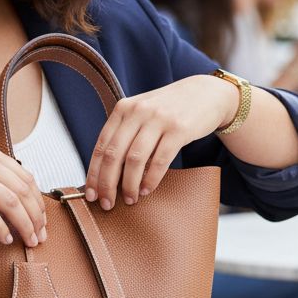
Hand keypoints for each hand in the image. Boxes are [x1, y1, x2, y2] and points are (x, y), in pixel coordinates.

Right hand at [0, 144, 46, 246]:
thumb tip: (14, 197)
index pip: (25, 177)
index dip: (38, 202)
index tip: (42, 219)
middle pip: (23, 191)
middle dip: (36, 217)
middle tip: (40, 235)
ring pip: (12, 203)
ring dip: (25, 226)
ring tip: (28, 240)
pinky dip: (1, 230)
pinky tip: (4, 239)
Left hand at [84, 75, 237, 208]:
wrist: (207, 93)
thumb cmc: (170, 109)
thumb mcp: (142, 113)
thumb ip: (124, 134)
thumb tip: (105, 172)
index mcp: (123, 109)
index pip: (101, 146)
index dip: (93, 174)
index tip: (91, 194)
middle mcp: (137, 111)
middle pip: (113, 155)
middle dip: (107, 184)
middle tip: (107, 204)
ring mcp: (158, 119)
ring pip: (134, 160)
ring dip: (129, 185)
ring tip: (130, 199)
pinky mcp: (179, 129)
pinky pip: (159, 160)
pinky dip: (151, 179)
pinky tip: (146, 189)